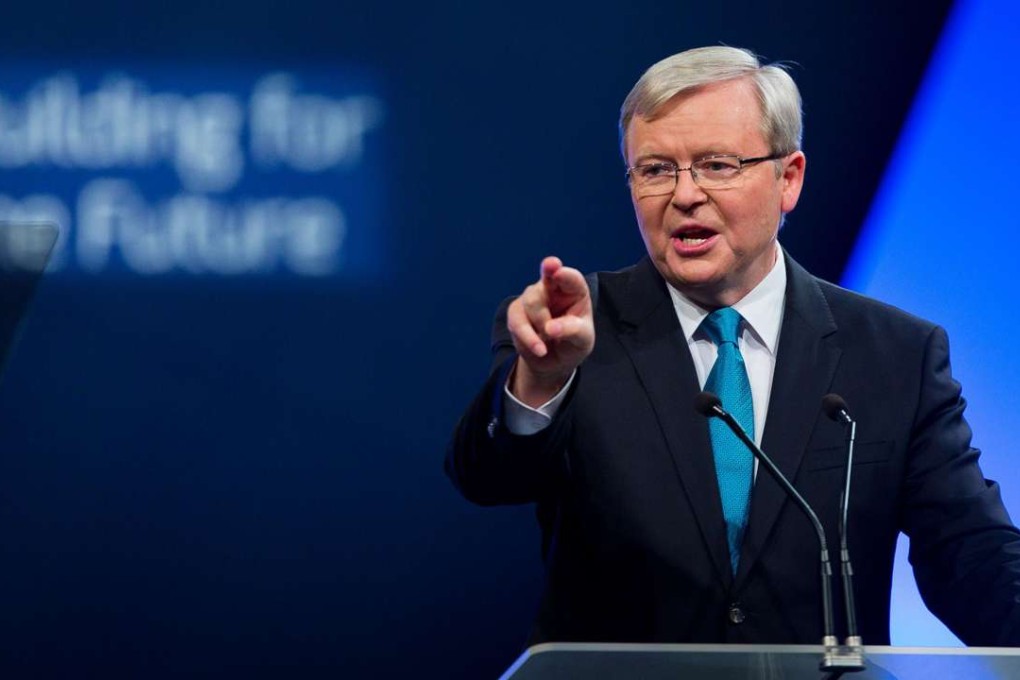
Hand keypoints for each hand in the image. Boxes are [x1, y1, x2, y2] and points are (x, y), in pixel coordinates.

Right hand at [506, 257, 594, 406]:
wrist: (554, 360)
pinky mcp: (516, 311)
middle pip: (541, 291)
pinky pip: (517, 322)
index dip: (562, 273)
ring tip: (547, 345)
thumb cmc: (573, 343)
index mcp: (574, 290)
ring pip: (529, 305)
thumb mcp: (583, 340)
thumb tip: (549, 328)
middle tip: (549, 331)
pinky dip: (528, 339)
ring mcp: (532, 297)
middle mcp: (551, 288)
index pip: (570, 278)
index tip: (553, 266)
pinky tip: (539, 349)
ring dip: (538, 329)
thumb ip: (572, 331)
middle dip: (542, 312)